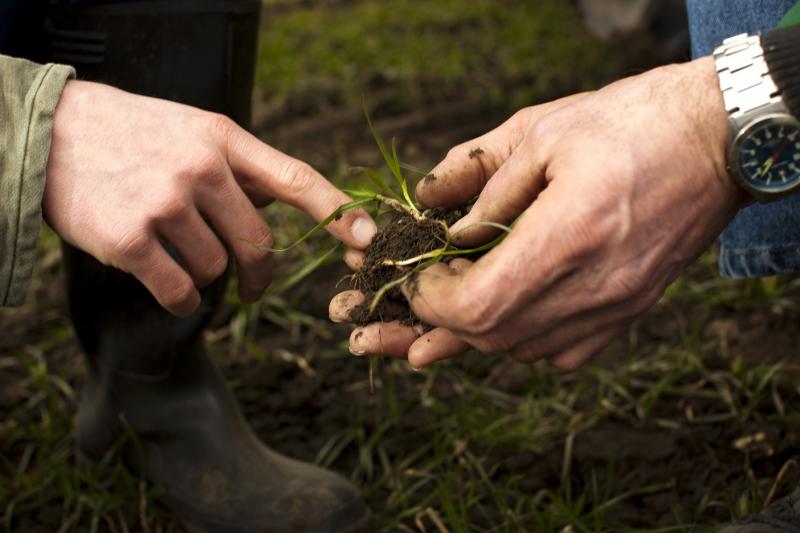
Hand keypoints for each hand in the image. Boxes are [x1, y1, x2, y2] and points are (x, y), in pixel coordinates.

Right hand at [44, 80, 375, 315]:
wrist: (54, 133)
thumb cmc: (135, 135)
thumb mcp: (194, 131)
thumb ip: (240, 167)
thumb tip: (286, 202)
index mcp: (223, 139)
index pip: (294, 178)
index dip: (335, 212)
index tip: (366, 238)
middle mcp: (200, 168)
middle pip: (258, 243)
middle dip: (259, 272)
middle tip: (254, 286)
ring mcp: (165, 203)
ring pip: (216, 268)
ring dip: (204, 274)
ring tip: (174, 252)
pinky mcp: (131, 239)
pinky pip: (181, 291)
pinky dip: (181, 300)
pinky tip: (168, 288)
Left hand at [331, 56, 744, 369]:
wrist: (720, 139)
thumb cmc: (632, 122)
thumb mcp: (544, 132)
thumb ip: (483, 183)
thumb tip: (439, 221)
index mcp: (568, 234)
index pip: (478, 306)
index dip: (431, 302)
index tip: (414, 278)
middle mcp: (595, 285)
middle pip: (494, 335)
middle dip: (440, 323)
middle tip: (414, 299)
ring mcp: (618, 305)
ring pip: (524, 348)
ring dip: (477, 333)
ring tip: (445, 313)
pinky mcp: (632, 309)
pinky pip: (563, 350)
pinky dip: (522, 338)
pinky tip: (508, 313)